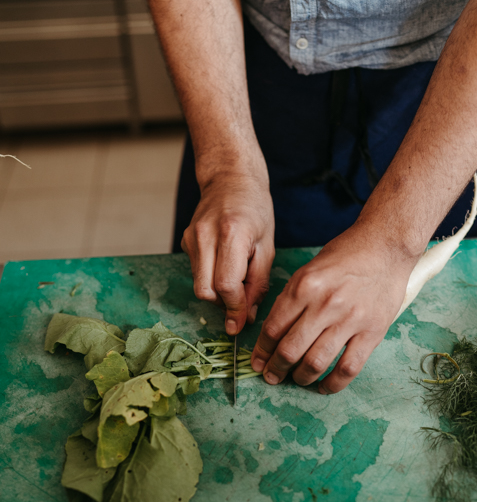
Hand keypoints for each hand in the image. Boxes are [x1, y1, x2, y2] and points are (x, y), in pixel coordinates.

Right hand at [182, 174, 274, 334]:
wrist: (230, 178)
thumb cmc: (256, 209)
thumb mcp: (267, 245)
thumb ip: (258, 283)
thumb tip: (247, 316)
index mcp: (231, 234)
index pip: (226, 285)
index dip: (235, 308)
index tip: (242, 322)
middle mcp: (205, 235)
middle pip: (205, 291)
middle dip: (223, 304)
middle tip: (241, 301)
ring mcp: (191, 237)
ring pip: (198, 285)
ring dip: (217, 292)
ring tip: (237, 277)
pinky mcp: (184, 240)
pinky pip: (196, 272)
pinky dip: (210, 277)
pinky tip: (224, 262)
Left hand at [250, 225, 416, 392]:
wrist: (386, 246)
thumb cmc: (346, 255)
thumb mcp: (309, 269)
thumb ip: (291, 299)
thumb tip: (273, 332)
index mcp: (304, 287)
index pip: (274, 328)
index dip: (261, 351)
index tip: (258, 362)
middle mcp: (325, 304)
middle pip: (290, 350)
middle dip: (275, 369)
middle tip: (271, 376)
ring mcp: (350, 320)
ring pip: (316, 363)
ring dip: (301, 378)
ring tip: (297, 379)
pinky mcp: (372, 332)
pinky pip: (348, 368)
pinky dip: (333, 384)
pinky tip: (324, 387)